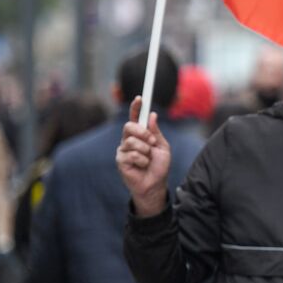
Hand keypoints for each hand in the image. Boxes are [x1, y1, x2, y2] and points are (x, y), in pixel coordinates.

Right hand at [116, 96, 171, 217]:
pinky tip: (142, 166)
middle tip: (152, 141)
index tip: (140, 98)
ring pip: (132, 141)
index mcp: (140, 135)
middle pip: (129, 126)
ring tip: (148, 159)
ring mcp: (123, 150)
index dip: (136, 107)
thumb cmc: (159, 166)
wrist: (156, 184)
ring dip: (145, 150)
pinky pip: (131, 155)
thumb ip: (156, 132)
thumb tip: (152, 114)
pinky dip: (142, 161)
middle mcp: (129, 140)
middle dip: (143, 132)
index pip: (135, 117)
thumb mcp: (162, 147)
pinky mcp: (120, 160)